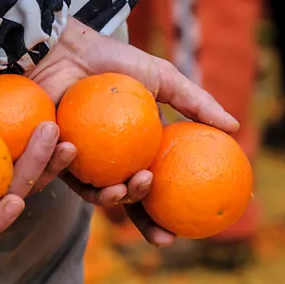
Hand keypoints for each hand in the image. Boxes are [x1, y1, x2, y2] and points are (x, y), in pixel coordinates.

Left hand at [27, 18, 239, 246]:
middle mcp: (110, 162)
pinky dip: (68, 167)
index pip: (155, 191)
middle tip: (162, 233)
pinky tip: (75, 152)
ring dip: (113, 199)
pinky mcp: (49, 155)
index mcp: (137, 151)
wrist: (68, 49)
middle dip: (145, 225)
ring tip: (127, 186)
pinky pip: (60, 173)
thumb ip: (196, 103)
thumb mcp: (162, 78)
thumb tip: (235, 128)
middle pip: (128, 205)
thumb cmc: (114, 62)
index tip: (181, 232)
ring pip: (97, 195)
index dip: (165, 216)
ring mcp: (81, 161)